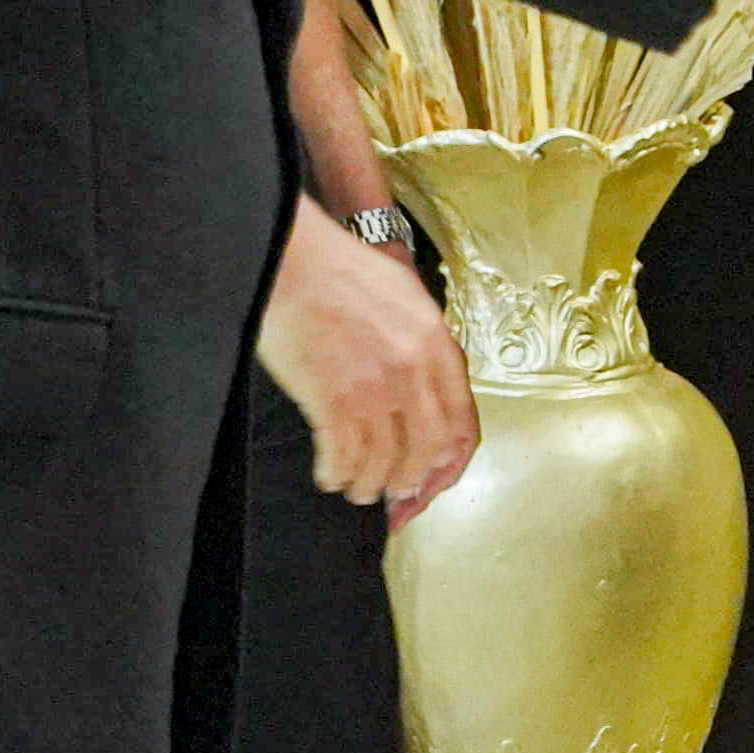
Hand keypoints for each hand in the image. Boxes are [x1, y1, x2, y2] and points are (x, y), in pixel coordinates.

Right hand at [253, 200, 477, 506]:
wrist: (293, 260)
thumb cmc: (339, 270)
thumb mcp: (403, 296)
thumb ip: (420, 342)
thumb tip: (422, 387)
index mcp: (435, 342)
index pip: (460, 420)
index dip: (448, 460)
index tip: (434, 476)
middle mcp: (413, 371)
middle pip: (426, 448)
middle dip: (411, 479)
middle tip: (394, 492)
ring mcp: (374, 388)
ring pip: (384, 461)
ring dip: (370, 484)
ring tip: (357, 490)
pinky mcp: (333, 400)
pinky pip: (344, 457)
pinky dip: (337, 474)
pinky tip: (329, 476)